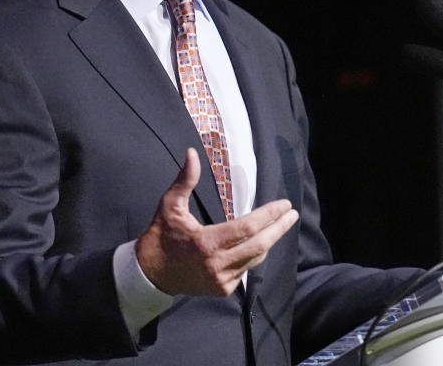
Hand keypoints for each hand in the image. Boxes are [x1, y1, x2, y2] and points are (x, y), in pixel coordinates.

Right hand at [135, 148, 298, 295]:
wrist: (149, 273)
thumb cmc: (161, 235)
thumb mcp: (170, 205)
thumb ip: (184, 180)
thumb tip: (192, 153)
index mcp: (206, 242)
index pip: (247, 228)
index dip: (269, 215)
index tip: (284, 204)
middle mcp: (217, 264)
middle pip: (260, 246)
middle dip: (279, 229)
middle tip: (293, 214)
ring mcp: (221, 280)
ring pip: (255, 259)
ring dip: (269, 241)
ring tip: (280, 225)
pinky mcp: (222, 290)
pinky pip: (245, 270)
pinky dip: (253, 255)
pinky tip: (258, 243)